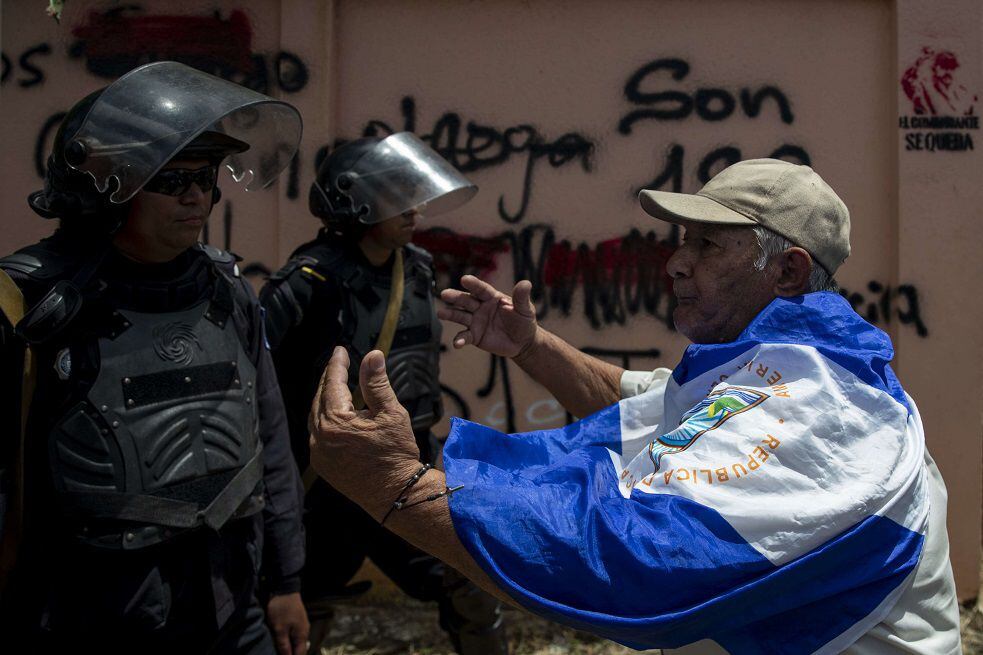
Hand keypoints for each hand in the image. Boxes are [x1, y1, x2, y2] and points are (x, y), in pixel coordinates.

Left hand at [265, 592, 309, 654]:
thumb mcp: (279, 629)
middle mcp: (304, 632)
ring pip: (297, 642)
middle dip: (291, 654)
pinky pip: (295, 635)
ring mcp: (302, 625)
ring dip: (291, 648)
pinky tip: (283, 640)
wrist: (285, 589)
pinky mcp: (298, 620)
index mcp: (301, 636)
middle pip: (300, 650)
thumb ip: (284, 645)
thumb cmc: (281, 609)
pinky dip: (290, 640)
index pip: (300, 654)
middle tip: (279, 653)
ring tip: (281, 650)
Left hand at [308, 347, 420, 517]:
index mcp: (335, 421)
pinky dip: (325, 419)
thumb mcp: (391, 413)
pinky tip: (336, 414)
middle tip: (339, 364)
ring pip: (316, 416)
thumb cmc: (396, 454)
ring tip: (336, 385)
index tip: (340, 350)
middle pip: (320, 398)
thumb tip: (372, 355)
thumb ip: (377, 383)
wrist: (396, 494)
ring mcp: (318, 453)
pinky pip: (318, 434)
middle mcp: (320, 437)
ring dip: (325, 399)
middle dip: (329, 379)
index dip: (337, 364)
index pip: (333, 383)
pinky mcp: (322, 464)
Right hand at [438, 275, 537, 357]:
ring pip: (460, 316)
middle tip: (445, 294)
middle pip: (466, 300)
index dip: (473, 284)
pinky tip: (457, 343)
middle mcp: (480, 307)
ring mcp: (475, 321)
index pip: (481, 289)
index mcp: (492, 297)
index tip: (464, 279)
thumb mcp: (525, 309)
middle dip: (455, 297)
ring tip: (441, 314)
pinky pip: (465, 336)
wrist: (523, 343)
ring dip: (450, 314)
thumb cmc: (524, 322)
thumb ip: (521, 297)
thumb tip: (526, 283)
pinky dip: (460, 339)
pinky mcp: (475, 336)